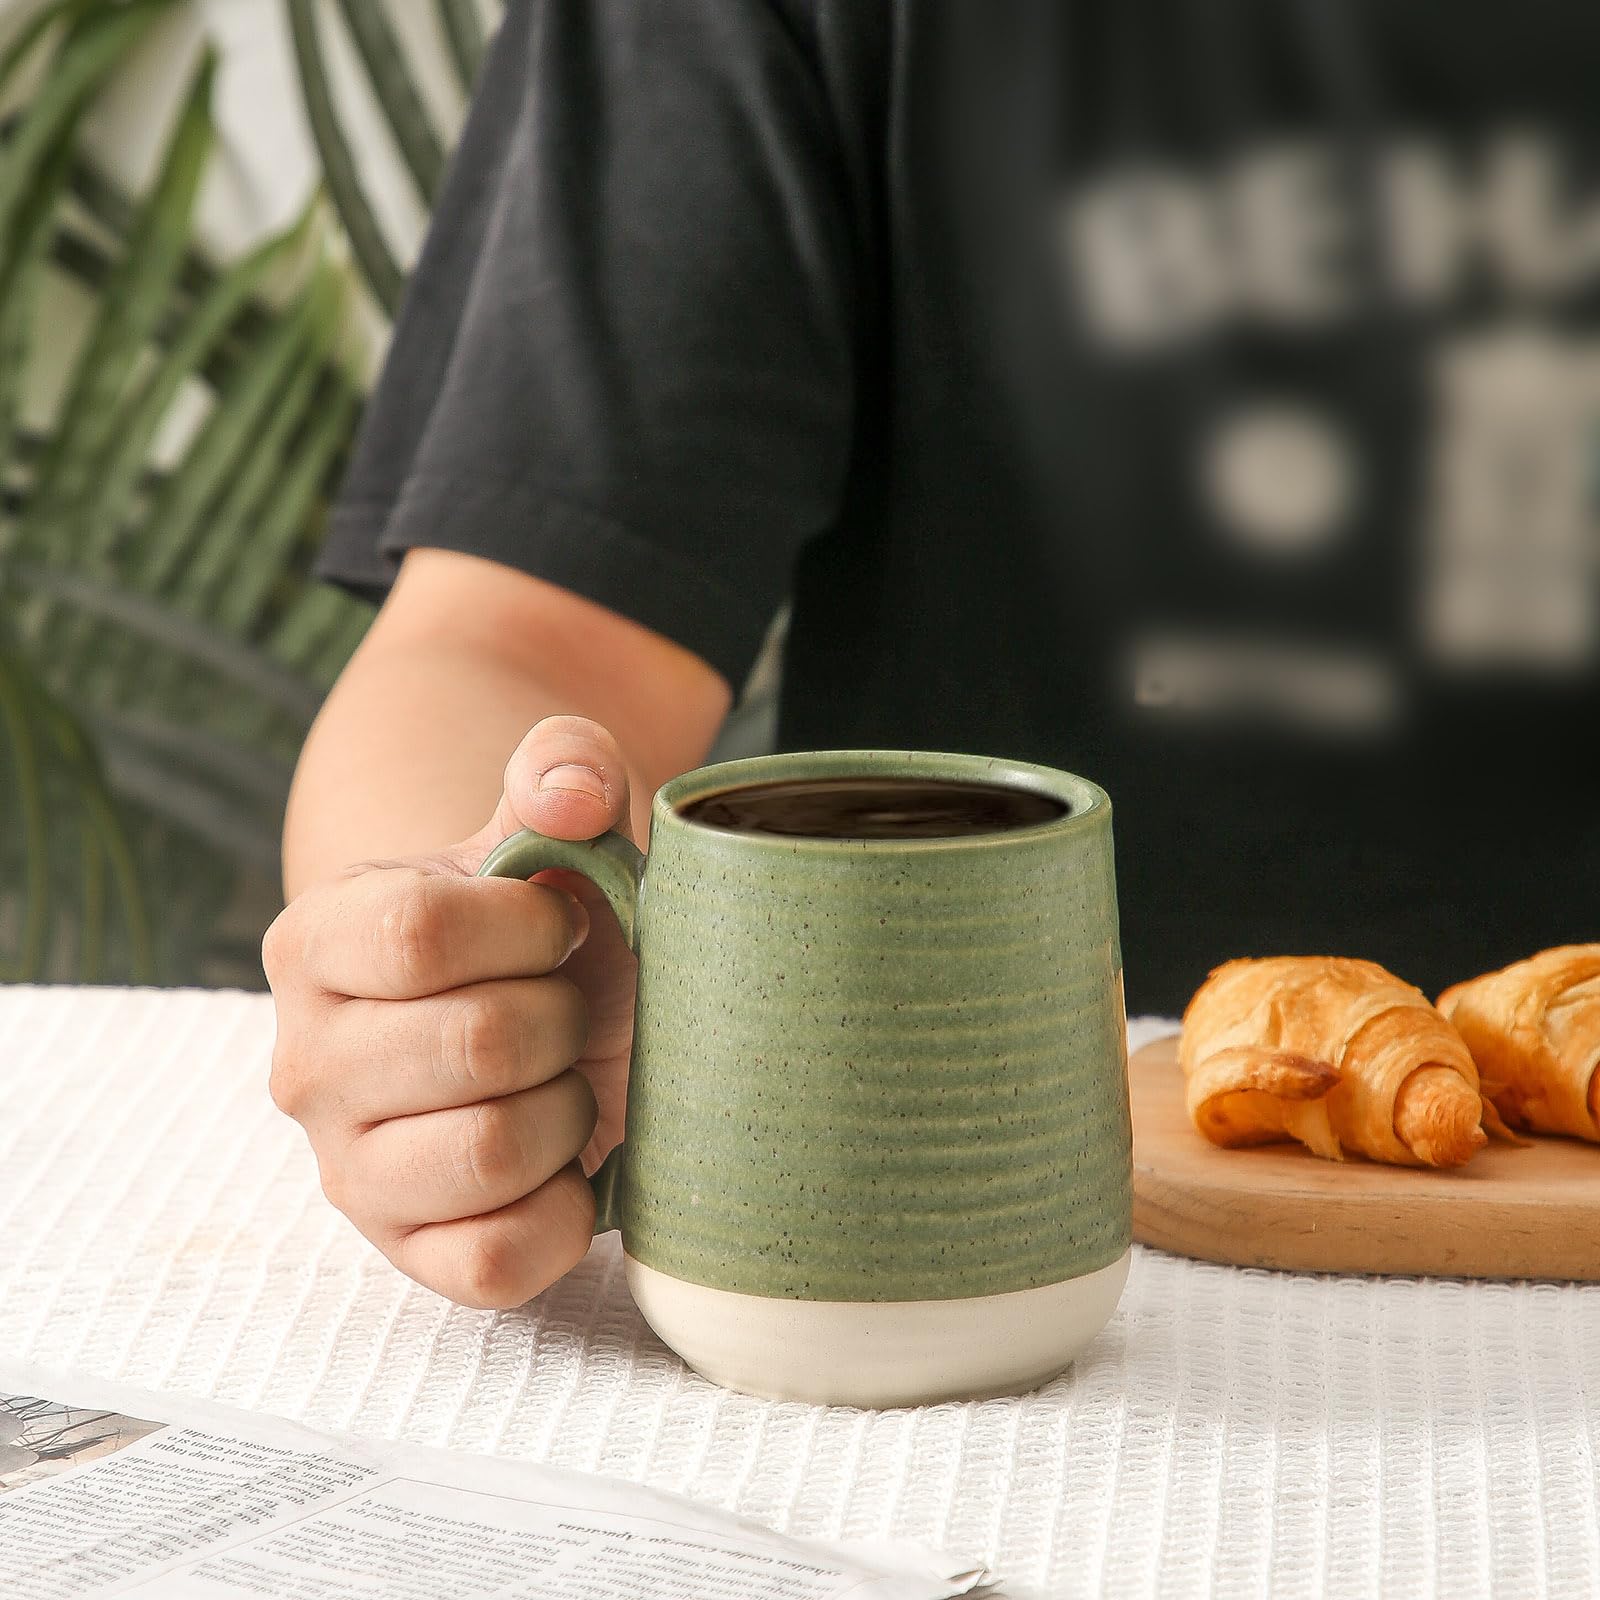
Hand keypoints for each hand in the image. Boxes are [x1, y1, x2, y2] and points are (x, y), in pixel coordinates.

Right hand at [263, 716, 638, 1307]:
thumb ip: (566, 768)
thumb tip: (570, 791)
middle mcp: (305, 1064)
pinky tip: (569, 1160)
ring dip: (568, 1108)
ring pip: (489, 1153)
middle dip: (563, 1016)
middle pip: (476, 1044)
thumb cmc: (547, 925)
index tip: (559, 922)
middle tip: (565, 1006)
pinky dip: (567, 1209)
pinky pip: (499, 1259)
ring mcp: (349, 1172)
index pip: (419, 936)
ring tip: (561, 1078)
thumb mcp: (556, 833)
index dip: (527, 926)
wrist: (548, 1019)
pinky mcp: (410, 1256)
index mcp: (316, 942)